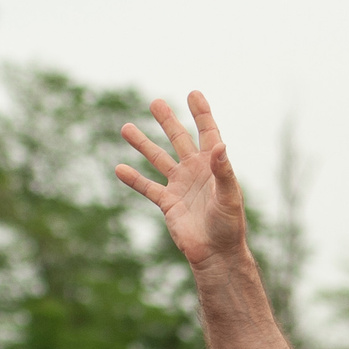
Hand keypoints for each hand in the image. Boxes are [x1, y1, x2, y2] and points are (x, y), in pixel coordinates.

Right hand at [116, 93, 249, 270]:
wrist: (216, 254)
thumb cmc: (229, 225)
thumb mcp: (229, 196)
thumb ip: (223, 170)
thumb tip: (218, 145)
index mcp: (213, 165)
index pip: (207, 133)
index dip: (201, 113)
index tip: (193, 94)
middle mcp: (195, 171)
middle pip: (179, 139)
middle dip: (168, 121)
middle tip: (155, 102)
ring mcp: (180, 186)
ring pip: (158, 159)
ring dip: (142, 144)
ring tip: (126, 128)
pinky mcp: (168, 203)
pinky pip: (147, 187)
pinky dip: (133, 179)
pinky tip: (119, 168)